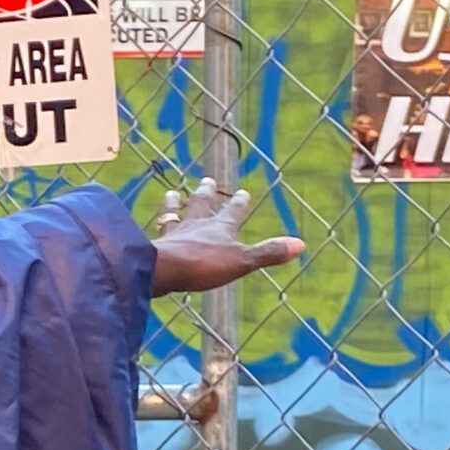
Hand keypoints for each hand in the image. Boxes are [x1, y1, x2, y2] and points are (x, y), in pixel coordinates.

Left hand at [150, 178, 303, 294]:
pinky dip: (157, 227)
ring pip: (173, 214)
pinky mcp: (154, 247)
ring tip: (171, 194)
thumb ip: (268, 253)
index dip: (239, 203)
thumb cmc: (202, 264)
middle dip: (205, 193)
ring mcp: (173, 235)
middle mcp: (195, 226)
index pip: (232, 212)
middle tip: (206, 180)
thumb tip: (300, 244)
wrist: (161, 269)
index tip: (243, 192)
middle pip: (200, 205)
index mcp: (218, 228)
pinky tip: (149, 228)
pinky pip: (156, 232)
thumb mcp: (241, 260)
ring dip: (173, 204)